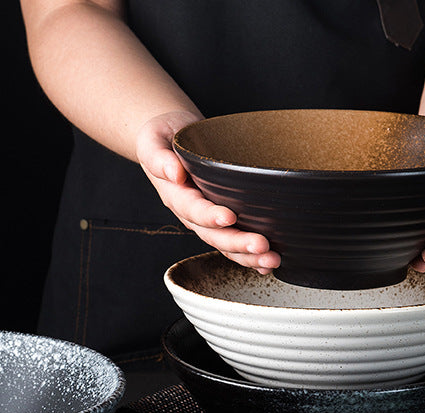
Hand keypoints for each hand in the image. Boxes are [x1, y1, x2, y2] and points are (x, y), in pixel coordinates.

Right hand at [136, 111, 280, 273]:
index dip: (209, 215)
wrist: (168, 140)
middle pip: (212, 235)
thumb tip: (174, 173)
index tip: (229, 216)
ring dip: (247, 256)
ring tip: (271, 260)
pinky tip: (268, 263)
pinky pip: (232, 244)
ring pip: (224, 245)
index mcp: (175, 195)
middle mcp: (190, 213)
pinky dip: (249, 256)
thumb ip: (159, 157)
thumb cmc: (163, 136)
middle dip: (236, 243)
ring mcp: (204, 221)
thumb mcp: (153, 139)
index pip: (192, 209)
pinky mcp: (219, 221)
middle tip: (261, 246)